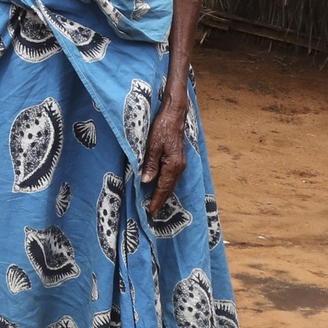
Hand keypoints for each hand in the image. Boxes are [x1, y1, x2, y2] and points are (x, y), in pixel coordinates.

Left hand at [140, 101, 188, 219]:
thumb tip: (147, 181)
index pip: (163, 188)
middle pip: (169, 188)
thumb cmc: (162, 128)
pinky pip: (172, 176)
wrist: (174, 114)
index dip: (156, 200)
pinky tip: (162, 187)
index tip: (151, 212)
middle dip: (161, 201)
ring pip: (171, 183)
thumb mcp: (152, 146)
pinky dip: (166, 185)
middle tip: (153, 213)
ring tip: (156, 204)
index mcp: (173, 165)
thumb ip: (150, 164)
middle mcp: (179, 167)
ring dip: (164, 194)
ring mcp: (180, 163)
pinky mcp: (178, 158)